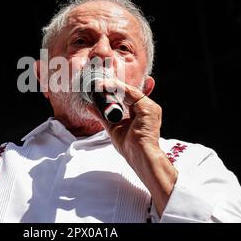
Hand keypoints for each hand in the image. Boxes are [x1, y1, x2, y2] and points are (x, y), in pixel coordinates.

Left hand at [88, 78, 176, 215]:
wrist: (139, 156)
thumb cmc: (130, 147)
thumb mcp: (112, 127)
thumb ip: (103, 116)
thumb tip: (91, 107)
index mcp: (140, 113)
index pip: (126, 97)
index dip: (113, 91)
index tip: (100, 88)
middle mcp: (146, 108)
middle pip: (127, 93)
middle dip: (112, 87)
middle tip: (98, 84)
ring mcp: (149, 107)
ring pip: (129, 91)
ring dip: (113, 86)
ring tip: (100, 85)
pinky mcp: (148, 108)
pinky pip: (131, 94)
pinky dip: (119, 89)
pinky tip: (108, 87)